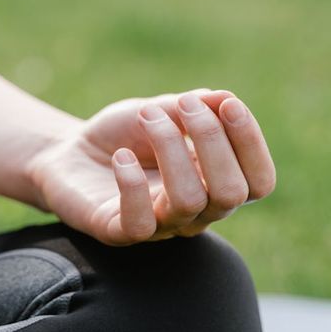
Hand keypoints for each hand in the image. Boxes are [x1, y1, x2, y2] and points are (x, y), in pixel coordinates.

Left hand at [28, 89, 275, 245]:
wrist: (71, 153)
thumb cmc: (125, 134)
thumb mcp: (161, 111)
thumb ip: (194, 107)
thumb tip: (225, 99)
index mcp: (216, 183)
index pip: (260, 182)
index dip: (252, 144)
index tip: (227, 103)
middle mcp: (197, 211)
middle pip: (231, 194)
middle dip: (212, 140)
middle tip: (183, 104)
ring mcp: (161, 226)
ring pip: (189, 201)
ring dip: (171, 148)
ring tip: (148, 116)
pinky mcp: (121, 233)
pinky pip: (140, 222)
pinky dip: (132, 184)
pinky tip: (120, 156)